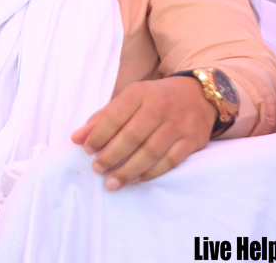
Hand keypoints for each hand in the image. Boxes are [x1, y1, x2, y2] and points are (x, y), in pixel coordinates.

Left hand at [70, 76, 214, 190]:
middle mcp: (160, 107)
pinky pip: (169, 161)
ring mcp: (178, 124)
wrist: (198, 95)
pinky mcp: (192, 140)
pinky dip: (151, 173)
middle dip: (111, 156)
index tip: (86, 150)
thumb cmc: (155, 99)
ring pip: (150, 152)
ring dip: (129, 170)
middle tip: (97, 169)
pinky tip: (137, 179)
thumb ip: (103, 117)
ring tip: (112, 182)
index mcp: (140, 93)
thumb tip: (76, 138)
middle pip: (132, 136)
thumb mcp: (130, 99)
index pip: (115, 116)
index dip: (99, 135)